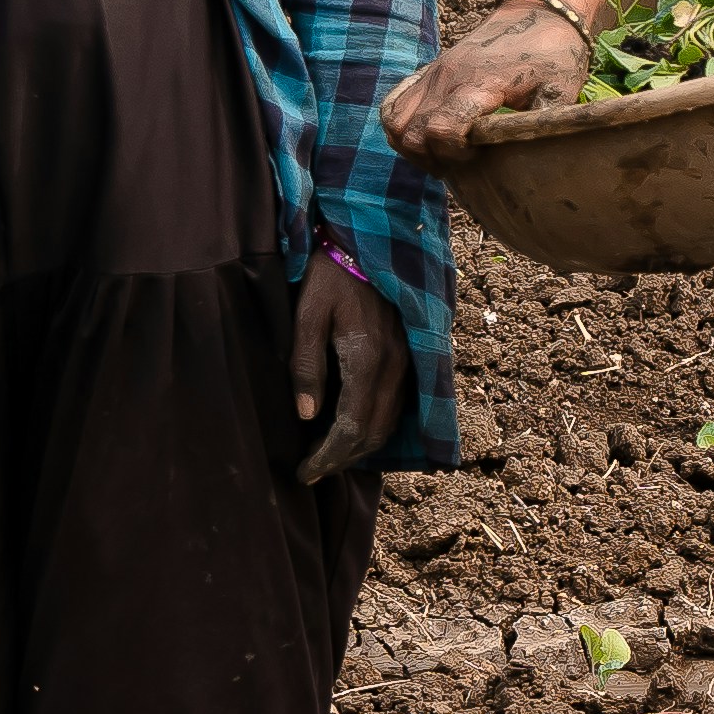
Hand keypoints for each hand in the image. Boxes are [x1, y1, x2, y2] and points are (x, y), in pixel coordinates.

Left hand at [290, 256, 406, 482]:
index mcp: (367, 359)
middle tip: (312, 471)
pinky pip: (398, 405)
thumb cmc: (330, 275)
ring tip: (329, 455)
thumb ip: (306, 366)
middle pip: (374, 433)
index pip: (350, 427)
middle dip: (343, 459)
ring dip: (360, 446)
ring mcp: (407, 362)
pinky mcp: (410, 355)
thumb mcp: (307, 315)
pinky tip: (353, 427)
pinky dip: (376, 426)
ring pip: (390, 422)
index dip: (327, 457)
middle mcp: (394, 367)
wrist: (371, 239)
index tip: (303, 473)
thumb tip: (305, 416)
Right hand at [380, 0, 589, 164]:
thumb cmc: (555, 54)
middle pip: (412, 132)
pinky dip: (401, 124)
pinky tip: (426, 134)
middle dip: (432, 157)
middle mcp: (447, 77)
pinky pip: (394, 102)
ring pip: (395, 121)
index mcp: (479, 84)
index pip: (440, 129)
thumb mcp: (559, 91)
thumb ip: (543, 125)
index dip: (452, 155)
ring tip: (442, 153)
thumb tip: (535, 159)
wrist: (541, 13)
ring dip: (413, 145)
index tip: (475, 158)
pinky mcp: (430, 71)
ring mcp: (434, 73)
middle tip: (460, 163)